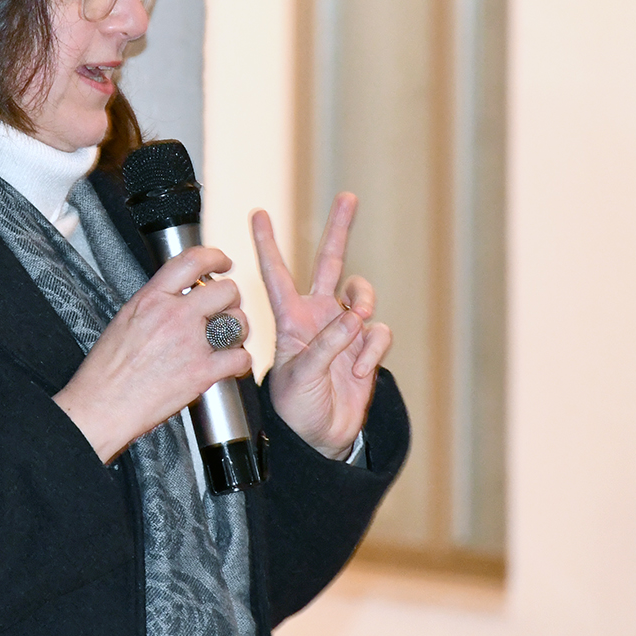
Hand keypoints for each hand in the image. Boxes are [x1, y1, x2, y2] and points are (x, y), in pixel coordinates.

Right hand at [53, 246, 253, 463]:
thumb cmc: (107, 370)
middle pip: (225, 290)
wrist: (103, 405)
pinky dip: (240, 361)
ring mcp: (191, 344)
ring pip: (237, 321)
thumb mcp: (125, 319)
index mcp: (152, 299)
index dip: (214, 257)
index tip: (222, 262)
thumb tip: (174, 295)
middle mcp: (174, 316)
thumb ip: (154, 302)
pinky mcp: (202, 373)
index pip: (191, 261)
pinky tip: (230, 363)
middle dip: (230, 298)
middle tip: (225, 307)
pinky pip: (240, 357)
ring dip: (237, 329)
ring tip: (227, 337)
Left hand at [253, 194, 391, 459]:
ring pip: (362, 295)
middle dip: (340, 229)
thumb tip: (355, 318)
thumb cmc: (296, 408)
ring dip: (363, 301)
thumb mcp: (300, 375)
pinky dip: (373, 349)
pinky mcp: (366, 349)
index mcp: (290, 319)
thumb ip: (327, 345)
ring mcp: (344, 330)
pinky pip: (378, 334)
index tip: (256, 212)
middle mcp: (318, 316)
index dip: (266, 243)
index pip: (276, 273)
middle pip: (331, 263)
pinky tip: (360, 369)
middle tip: (347, 197)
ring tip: (357, 319)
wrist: (321, 438)